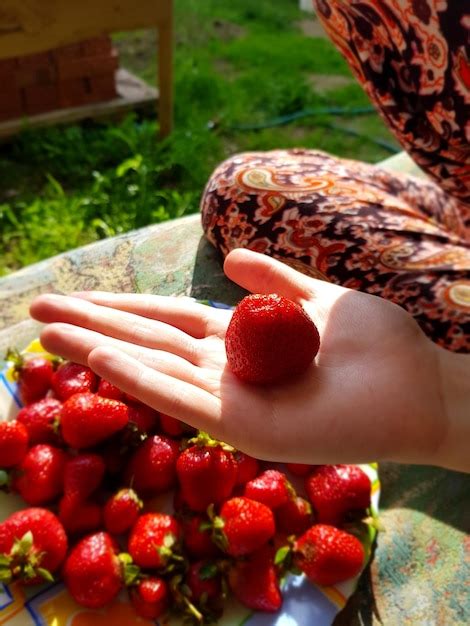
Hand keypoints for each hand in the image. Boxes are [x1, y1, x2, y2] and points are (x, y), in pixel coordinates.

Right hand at [30, 249, 450, 466]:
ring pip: (152, 369)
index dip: (121, 306)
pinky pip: (182, 398)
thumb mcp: (318, 300)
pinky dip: (139, 378)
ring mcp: (231, 400)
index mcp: (240, 339)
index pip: (167, 319)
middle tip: (36, 313)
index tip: (77, 298)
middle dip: (92, 325)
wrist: (417, 387)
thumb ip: (275, 282)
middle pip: (147, 340)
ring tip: (49, 333)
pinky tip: (100, 357)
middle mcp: (226, 370)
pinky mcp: (244, 426)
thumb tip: (232, 258)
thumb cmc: (375, 346)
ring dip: (98, 349)